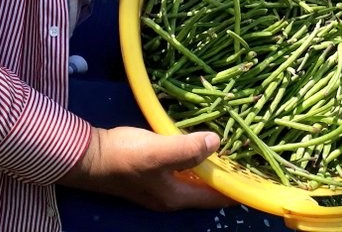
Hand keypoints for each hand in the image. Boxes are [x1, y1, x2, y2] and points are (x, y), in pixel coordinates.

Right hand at [59, 126, 233, 210]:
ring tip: (227, 148)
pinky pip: (179, 168)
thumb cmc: (123, 156)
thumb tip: (217, 143)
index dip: (235, 189)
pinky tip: (194, 142)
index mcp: (175, 197)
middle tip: (244, 156)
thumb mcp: (158, 151)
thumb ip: (188, 149)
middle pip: (205, 190)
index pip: (214, 198)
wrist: (86, 155)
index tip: (255, 176)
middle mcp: (169, 196)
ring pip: (192, 178)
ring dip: (208, 166)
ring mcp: (157, 185)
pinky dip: (192, 158)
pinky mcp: (148, 172)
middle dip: (224, 176)